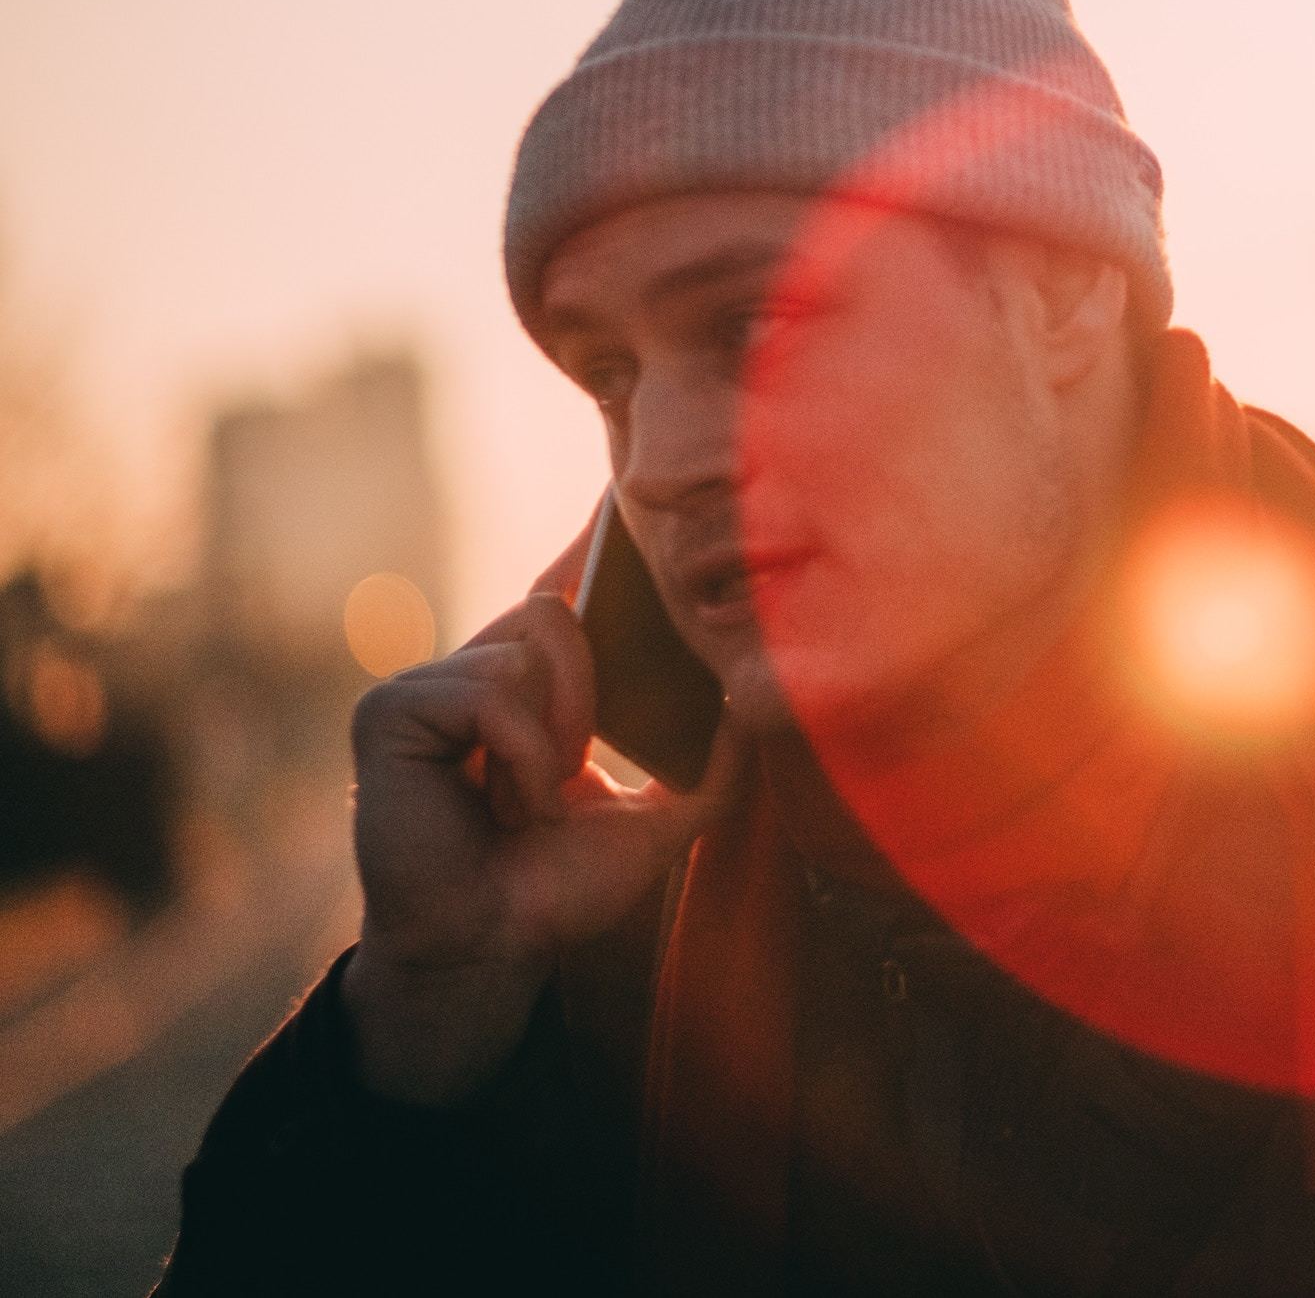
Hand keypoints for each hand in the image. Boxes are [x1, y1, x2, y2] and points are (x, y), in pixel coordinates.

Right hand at [341, 590, 747, 1103]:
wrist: (492, 949)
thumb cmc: (559, 889)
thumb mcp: (659, 820)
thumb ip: (714, 768)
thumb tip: (757, 708)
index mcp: (524, 689)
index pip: (561, 598)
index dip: (589, 567)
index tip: (619, 534)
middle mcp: (471, 676)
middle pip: (551, 613)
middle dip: (587, 693)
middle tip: (577, 768)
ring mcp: (424, 689)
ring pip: (523, 654)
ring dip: (551, 744)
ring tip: (529, 805)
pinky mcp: (388, 712)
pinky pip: (487, 692)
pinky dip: (520, 754)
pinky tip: (505, 808)